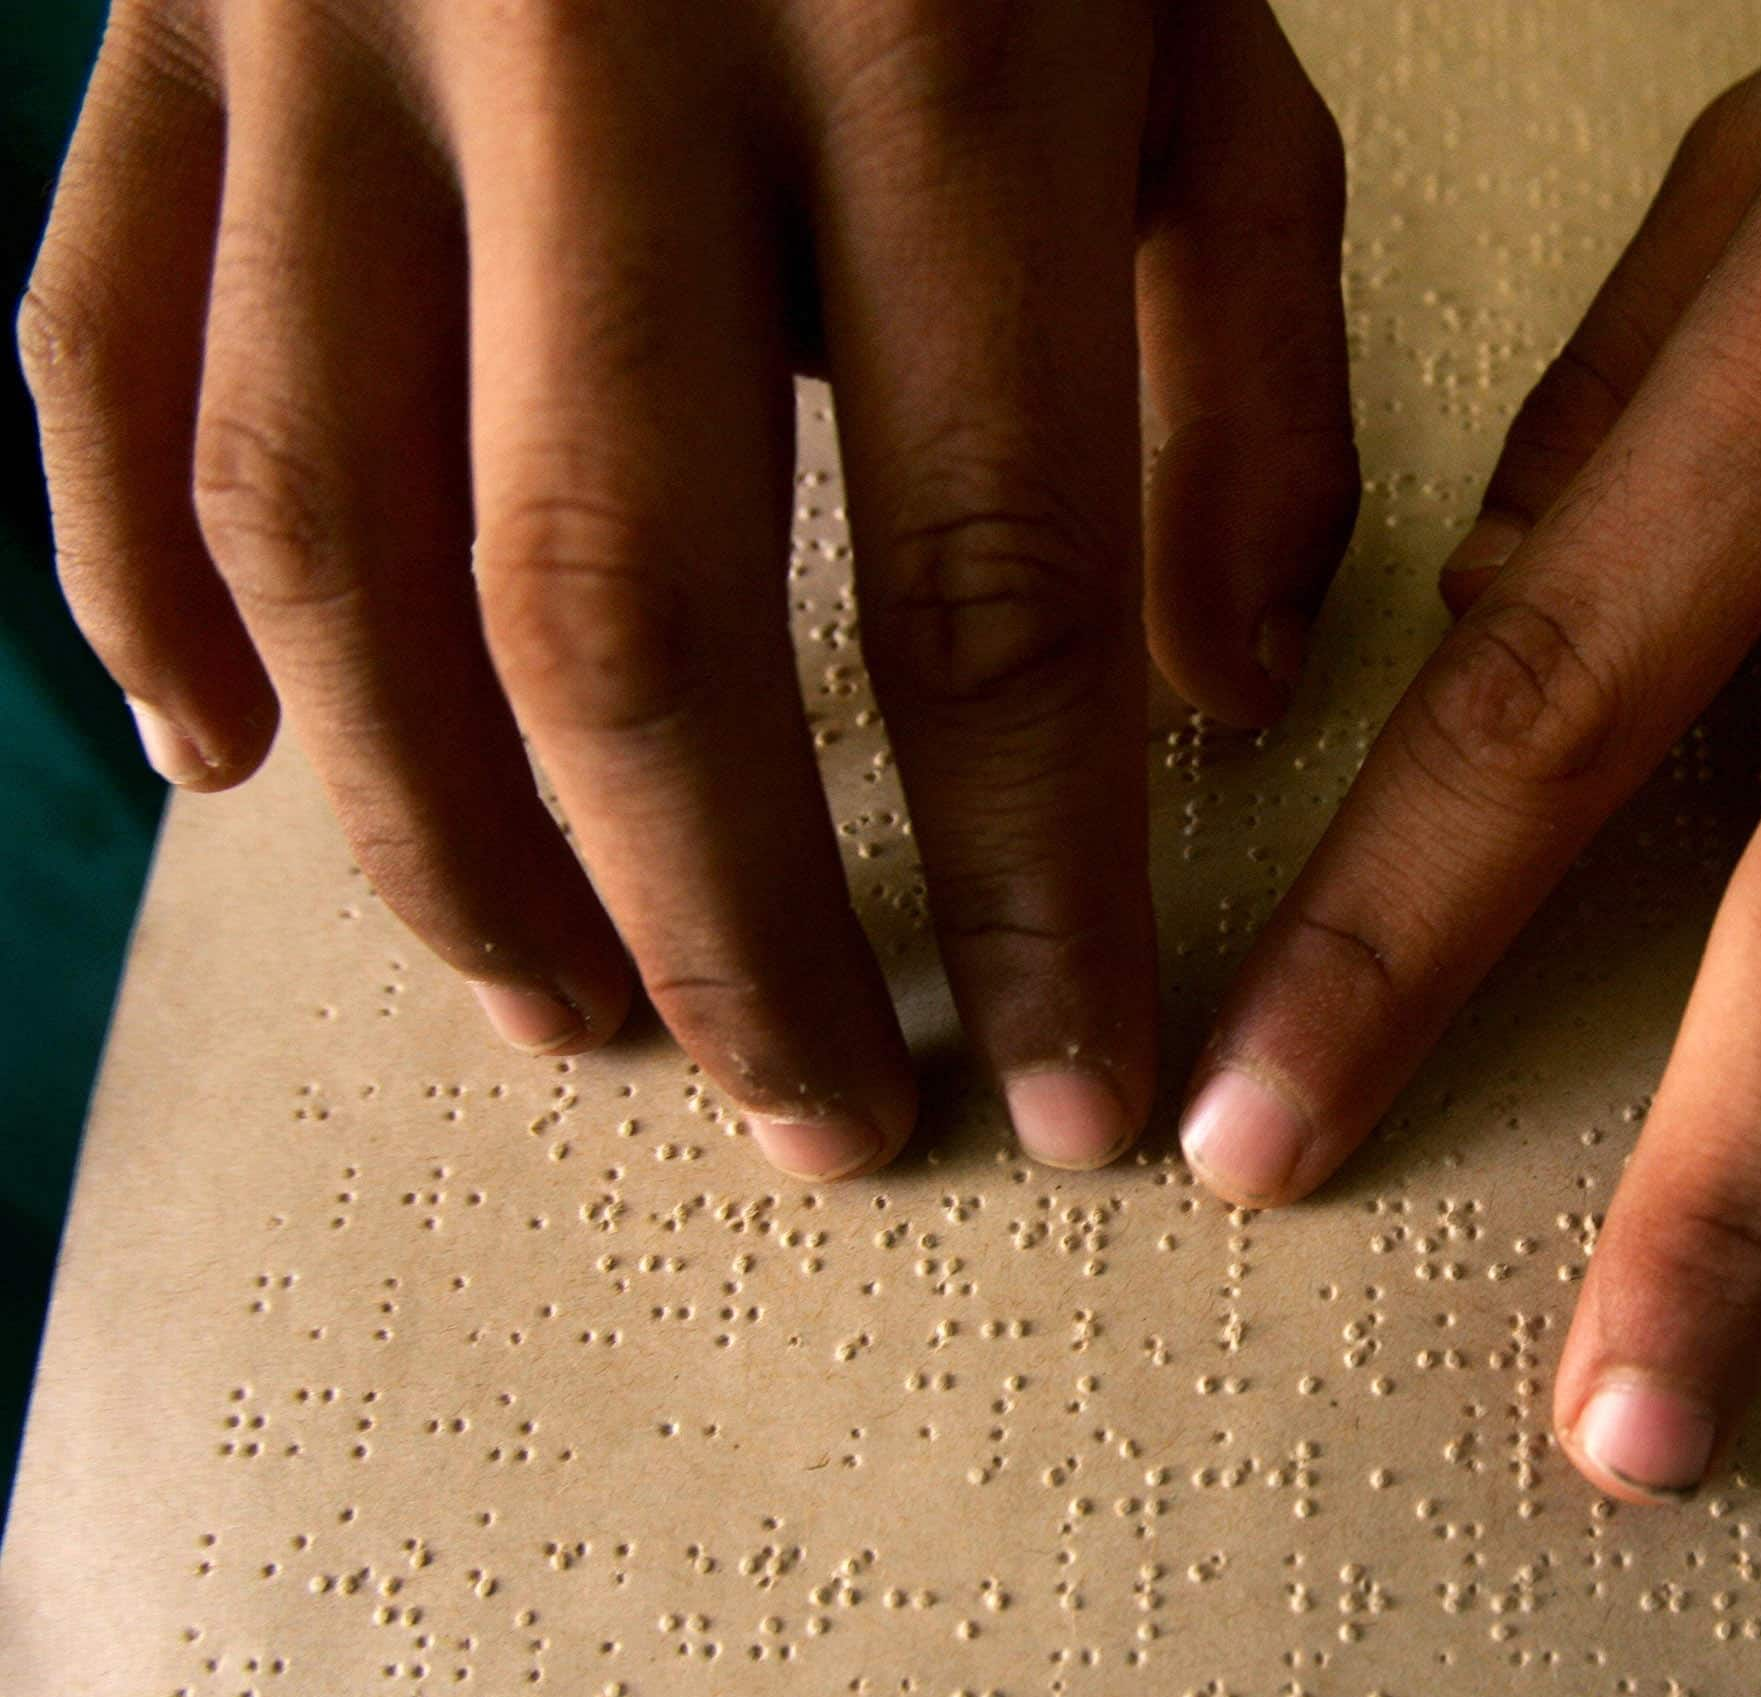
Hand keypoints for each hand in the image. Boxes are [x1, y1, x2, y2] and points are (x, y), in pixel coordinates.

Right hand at [20, 0, 1357, 1178]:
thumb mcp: (1196, 24)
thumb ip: (1236, 353)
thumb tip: (1207, 695)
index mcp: (937, 52)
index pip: (991, 584)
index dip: (1029, 888)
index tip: (1069, 1097)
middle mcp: (608, 50)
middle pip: (626, 610)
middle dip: (731, 927)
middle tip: (817, 1113)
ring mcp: (337, 30)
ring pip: (334, 534)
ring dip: (445, 837)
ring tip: (574, 1010)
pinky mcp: (167, 23)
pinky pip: (95, 355)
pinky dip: (133, 595)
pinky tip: (234, 784)